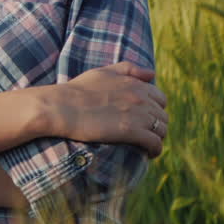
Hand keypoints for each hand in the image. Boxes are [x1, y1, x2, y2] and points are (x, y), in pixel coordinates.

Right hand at [48, 61, 167, 157]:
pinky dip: (155, 150)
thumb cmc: (76, 90)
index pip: (160, 98)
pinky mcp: (132, 131)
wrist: (60, 107)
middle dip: (156, 125)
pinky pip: (155, 143)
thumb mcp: (102, 72)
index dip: (154, 109)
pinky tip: (147, 154)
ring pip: (162, 130)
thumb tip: (151, 73)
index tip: (144, 118)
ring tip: (145, 145)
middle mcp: (140, 97)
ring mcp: (138, 114)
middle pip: (163, 116)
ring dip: (157, 138)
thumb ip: (128, 69)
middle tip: (143, 134)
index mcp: (135, 83)